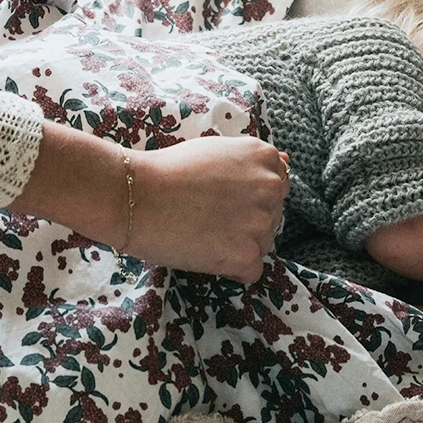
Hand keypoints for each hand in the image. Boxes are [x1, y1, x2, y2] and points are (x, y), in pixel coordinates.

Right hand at [127, 136, 289, 282]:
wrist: (135, 195)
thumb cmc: (169, 169)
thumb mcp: (218, 149)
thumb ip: (253, 161)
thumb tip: (288, 165)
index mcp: (267, 158)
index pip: (277, 189)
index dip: (247, 199)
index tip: (221, 200)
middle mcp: (272, 187)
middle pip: (272, 218)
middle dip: (245, 223)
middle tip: (207, 217)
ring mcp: (262, 222)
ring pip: (262, 245)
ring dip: (238, 246)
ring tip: (202, 233)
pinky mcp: (247, 254)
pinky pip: (251, 272)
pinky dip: (231, 270)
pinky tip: (205, 252)